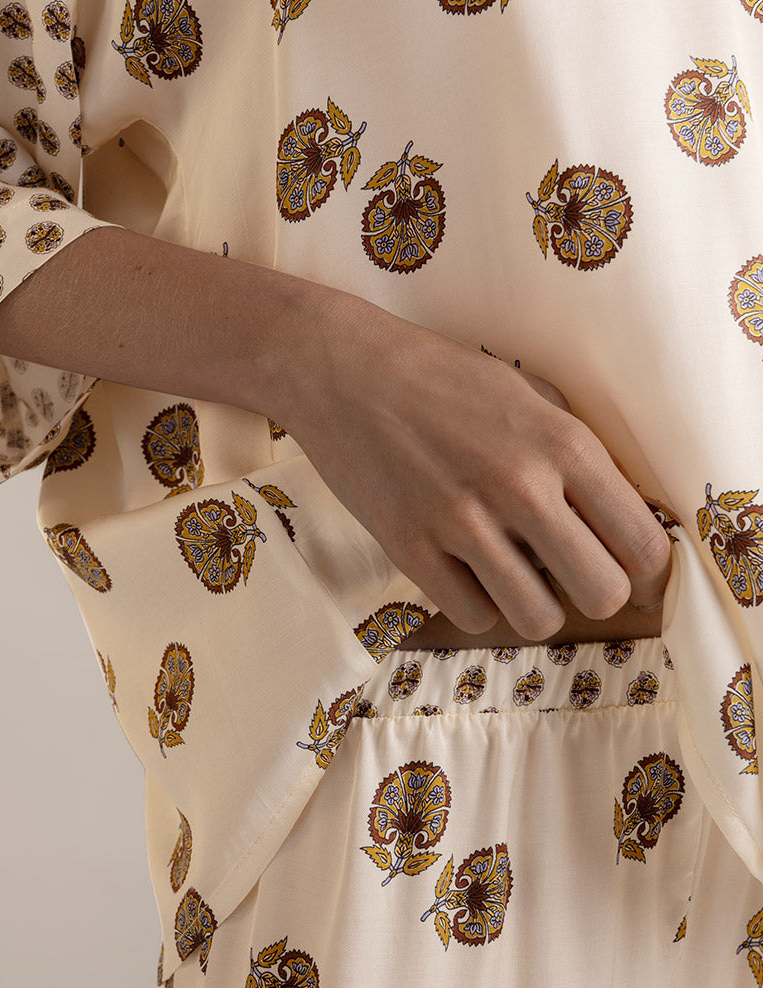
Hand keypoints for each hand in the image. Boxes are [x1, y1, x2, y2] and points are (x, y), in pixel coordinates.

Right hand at [283, 302, 670, 641]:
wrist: (341, 369)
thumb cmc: (441, 378)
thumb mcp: (530, 394)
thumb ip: (580, 454)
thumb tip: (624, 515)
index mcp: (564, 443)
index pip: (643, 545)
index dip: (646, 570)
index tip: (628, 569)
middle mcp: (521, 486)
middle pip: (603, 594)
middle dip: (595, 592)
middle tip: (571, 574)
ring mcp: (462, 522)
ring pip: (539, 618)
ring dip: (534, 603)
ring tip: (516, 573)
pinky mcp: (410, 549)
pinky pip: (474, 616)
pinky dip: (476, 601)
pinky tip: (465, 568)